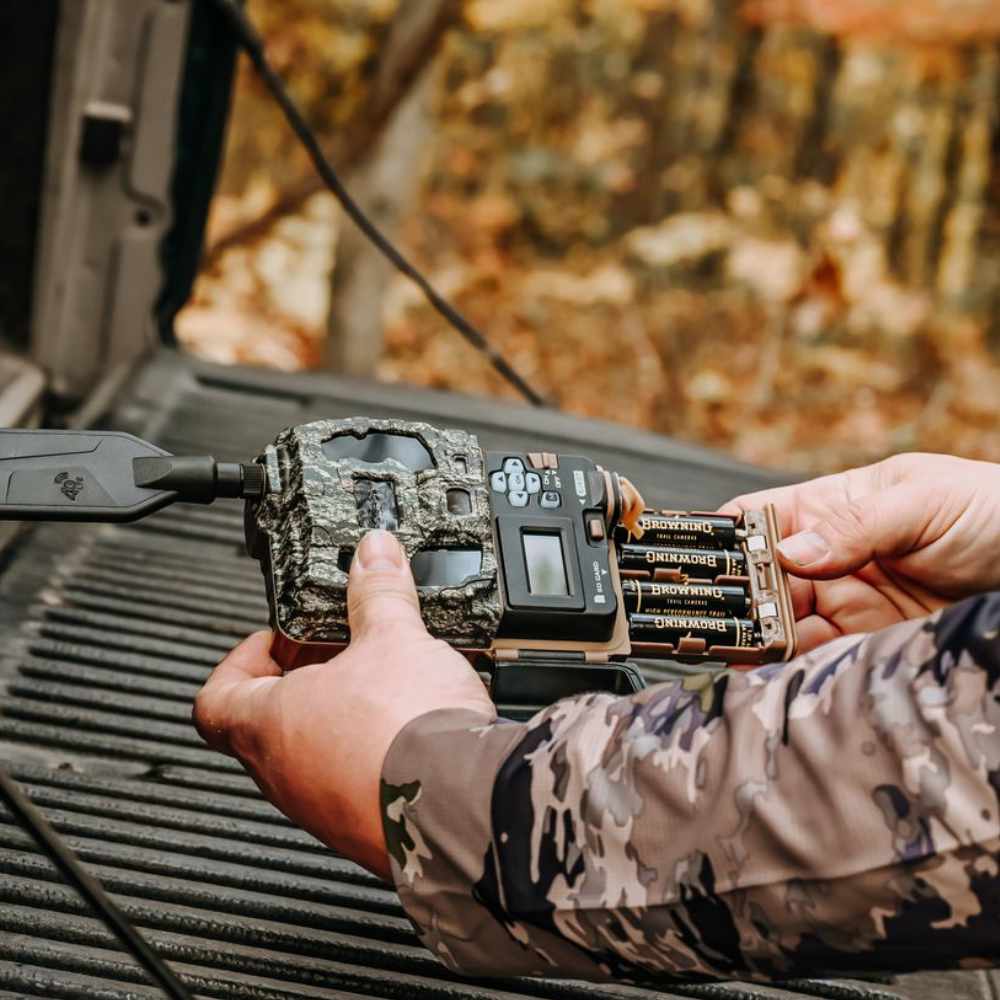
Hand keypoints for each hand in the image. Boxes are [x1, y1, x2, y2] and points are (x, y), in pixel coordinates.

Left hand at [193, 530, 494, 879]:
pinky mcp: (365, 828)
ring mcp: (323, 809)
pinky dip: (374, 752)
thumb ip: (377, 592)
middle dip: (303, 681)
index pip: (213, 697)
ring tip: (385, 686)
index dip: (239, 660)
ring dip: (340, 718)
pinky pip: (354, 784)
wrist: (462, 808)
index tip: (276, 639)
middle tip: (339, 653)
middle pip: (266, 723)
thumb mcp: (394, 637)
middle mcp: (285, 776)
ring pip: (312, 756)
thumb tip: (373, 554)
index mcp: (269, 724)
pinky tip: (414, 730)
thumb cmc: (408, 734)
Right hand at [721, 453, 999, 652]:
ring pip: (784, 622)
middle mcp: (829, 556)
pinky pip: (821, 655)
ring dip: (758, 636)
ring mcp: (847, 601)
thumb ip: (854, 525)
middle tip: (714, 621)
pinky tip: (775, 669)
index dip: (723, 538)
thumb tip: (789, 551)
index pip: (758, 519)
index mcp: (830, 506)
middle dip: (735, 599)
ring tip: (735, 650)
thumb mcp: (922, 502)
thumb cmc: (992, 508)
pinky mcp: (870, 641)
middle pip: (762, 579)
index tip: (695, 561)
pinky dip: (794, 665)